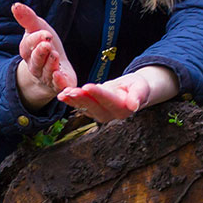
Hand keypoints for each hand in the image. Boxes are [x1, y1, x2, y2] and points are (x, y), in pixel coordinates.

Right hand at [12, 3, 76, 108]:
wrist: (55, 66)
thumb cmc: (46, 44)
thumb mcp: (38, 28)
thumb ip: (28, 18)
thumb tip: (15, 5)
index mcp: (28, 51)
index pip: (29, 45)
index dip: (36, 39)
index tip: (46, 33)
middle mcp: (35, 66)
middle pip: (35, 60)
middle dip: (40, 52)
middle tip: (47, 44)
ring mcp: (46, 77)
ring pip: (46, 72)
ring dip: (50, 64)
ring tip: (55, 55)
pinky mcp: (59, 85)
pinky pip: (57, 86)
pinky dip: (58, 83)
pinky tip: (60, 76)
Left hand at [56, 66, 176, 122]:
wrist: (131, 90)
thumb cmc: (137, 87)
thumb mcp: (141, 87)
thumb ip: (138, 95)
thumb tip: (134, 106)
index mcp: (123, 109)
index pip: (109, 101)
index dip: (98, 94)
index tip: (88, 86)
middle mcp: (110, 115)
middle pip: (94, 106)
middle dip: (81, 99)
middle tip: (70, 91)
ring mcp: (99, 115)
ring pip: (84, 108)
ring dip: (73, 101)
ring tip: (63, 93)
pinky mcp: (92, 111)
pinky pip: (80, 106)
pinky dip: (70, 100)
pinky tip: (62, 95)